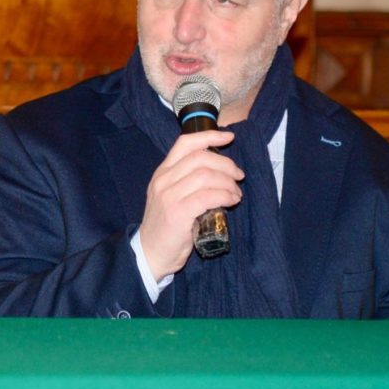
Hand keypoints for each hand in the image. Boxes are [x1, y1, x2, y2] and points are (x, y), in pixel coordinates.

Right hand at [138, 129, 243, 279]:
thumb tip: (220, 170)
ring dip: (228, 182)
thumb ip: (187, 181)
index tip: (229, 137)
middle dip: (226, 164)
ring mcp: (169, 196)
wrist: (150, 253)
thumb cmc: (166, 226)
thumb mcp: (170, 195)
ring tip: (236, 194)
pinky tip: (231, 201)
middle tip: (238, 176)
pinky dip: (225, 195)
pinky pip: (208, 196)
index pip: (185, 144)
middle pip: (200, 158)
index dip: (209, 136)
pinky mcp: (178, 213)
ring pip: (206, 175)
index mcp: (162, 172)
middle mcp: (163, 180)